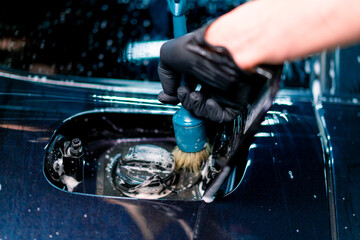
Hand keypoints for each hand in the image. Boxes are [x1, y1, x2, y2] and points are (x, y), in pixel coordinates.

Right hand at [158, 24, 281, 122]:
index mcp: (199, 67)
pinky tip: (208, 101)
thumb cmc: (200, 48)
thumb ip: (165, 76)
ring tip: (195, 95)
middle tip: (183, 91)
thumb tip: (168, 94)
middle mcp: (212, 78)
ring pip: (206, 110)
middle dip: (185, 100)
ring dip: (196, 107)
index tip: (167, 96)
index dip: (176, 95)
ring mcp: (224, 90)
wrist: (222, 49)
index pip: (186, 87)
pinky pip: (223, 115)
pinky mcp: (236, 100)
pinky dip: (212, 113)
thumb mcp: (169, 55)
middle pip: (195, 101)